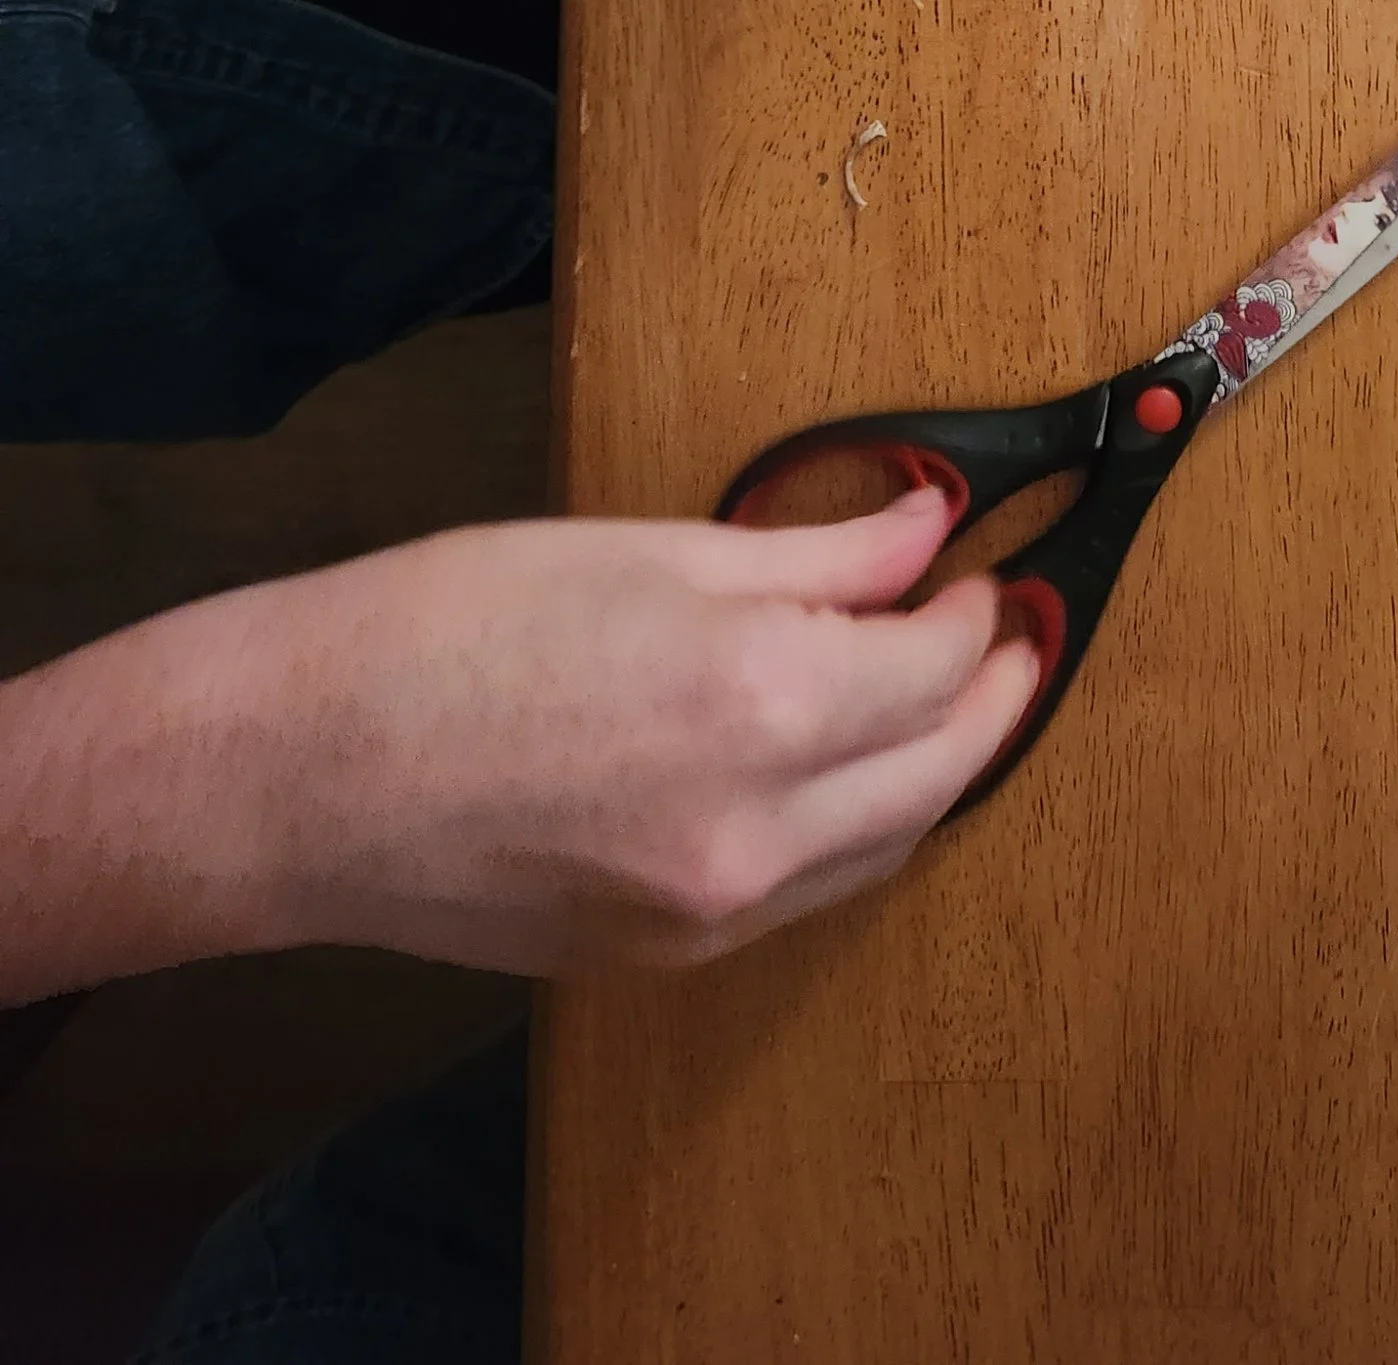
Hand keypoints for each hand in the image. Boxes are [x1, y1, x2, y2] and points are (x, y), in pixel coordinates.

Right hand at [214, 492, 1031, 973]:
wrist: (299, 773)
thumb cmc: (451, 626)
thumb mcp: (648, 549)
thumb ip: (812, 552)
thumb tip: (927, 525)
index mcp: (760, 701)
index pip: (937, 666)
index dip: (975, 612)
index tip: (981, 569)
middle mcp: (759, 827)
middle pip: (940, 768)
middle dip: (992, 694)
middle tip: (1013, 633)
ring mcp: (713, 911)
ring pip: (887, 843)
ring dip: (934, 769)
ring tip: (950, 696)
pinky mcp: (666, 957)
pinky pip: (810, 891)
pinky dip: (857, 827)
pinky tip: (850, 769)